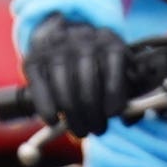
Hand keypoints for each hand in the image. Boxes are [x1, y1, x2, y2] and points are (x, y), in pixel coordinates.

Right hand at [23, 16, 133, 136]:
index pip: (113, 64)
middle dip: (93, 112)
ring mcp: (55, 49)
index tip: (113, 114)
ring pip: (62, 85)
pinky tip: (53, 121)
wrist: (65, 36)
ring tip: (81, 131)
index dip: (114, 92)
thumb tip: (130, 119)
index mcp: (109, 41)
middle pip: (86, 80)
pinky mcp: (34, 60)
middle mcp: (81, 40)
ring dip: (72, 115)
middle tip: (98, 130)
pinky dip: (46, 107)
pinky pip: (39, 87)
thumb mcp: (122, 69)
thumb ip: (132, 92)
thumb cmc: (100, 63)